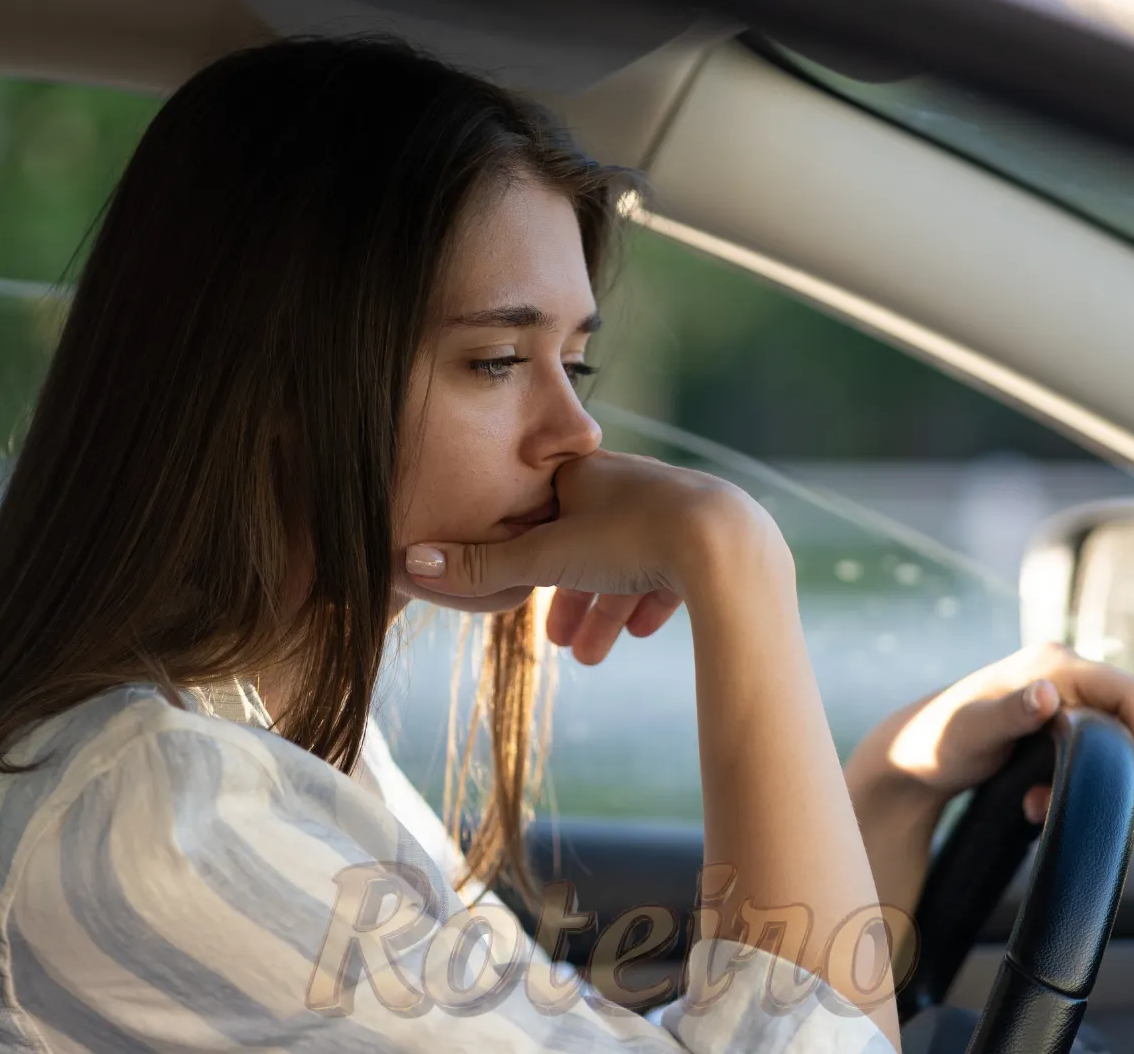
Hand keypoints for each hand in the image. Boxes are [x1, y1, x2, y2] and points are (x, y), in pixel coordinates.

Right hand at [401, 452, 776, 662]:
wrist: (724, 544)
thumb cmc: (631, 538)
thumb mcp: (545, 557)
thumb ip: (481, 565)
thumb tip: (409, 562)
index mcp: (585, 475)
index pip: (543, 514)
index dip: (526, 557)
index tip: (517, 593)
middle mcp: (628, 483)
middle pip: (585, 544)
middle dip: (568, 597)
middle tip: (557, 643)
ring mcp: (670, 509)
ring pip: (627, 564)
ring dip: (605, 611)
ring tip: (593, 657)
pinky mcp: (706, 537)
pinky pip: (669, 571)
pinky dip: (648, 602)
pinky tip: (641, 631)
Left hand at [846, 642, 1133, 825]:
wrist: (911, 756)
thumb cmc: (937, 740)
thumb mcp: (972, 730)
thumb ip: (1009, 712)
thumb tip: (1047, 693)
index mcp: (1054, 664)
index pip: (1131, 693)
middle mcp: (1063, 674)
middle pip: (1130, 717)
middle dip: (1128, 765)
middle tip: (1124, 809)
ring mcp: (1060, 698)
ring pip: (1110, 740)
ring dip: (1096, 779)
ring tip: (1044, 806)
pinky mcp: (1053, 724)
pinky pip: (1087, 752)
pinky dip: (1073, 783)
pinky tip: (1035, 804)